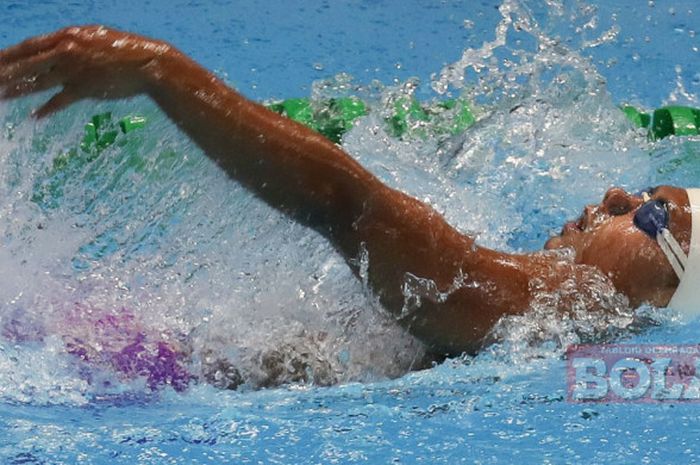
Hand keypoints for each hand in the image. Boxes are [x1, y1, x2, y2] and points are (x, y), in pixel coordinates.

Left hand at [0, 25, 172, 116]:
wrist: (149, 63)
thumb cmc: (126, 50)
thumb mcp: (96, 38)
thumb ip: (75, 44)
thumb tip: (59, 49)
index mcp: (67, 36)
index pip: (29, 46)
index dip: (9, 54)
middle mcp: (66, 51)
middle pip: (26, 63)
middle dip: (4, 72)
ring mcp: (74, 70)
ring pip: (37, 81)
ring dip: (16, 90)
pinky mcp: (86, 89)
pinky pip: (60, 100)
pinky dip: (46, 109)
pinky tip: (35, 117)